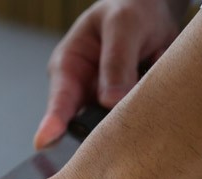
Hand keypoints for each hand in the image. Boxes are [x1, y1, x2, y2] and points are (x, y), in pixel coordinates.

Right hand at [33, 0, 183, 148]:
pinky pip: (138, 120)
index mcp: (68, 68)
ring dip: (133, 118)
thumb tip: (110, 101)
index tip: (44, 142)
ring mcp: (106, 105)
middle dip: (102, 132)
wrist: (155, 13)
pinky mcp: (128, 111)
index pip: (59, 100)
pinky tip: (157, 91)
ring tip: (148, 91)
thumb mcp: (122, 24)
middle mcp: (83, 92)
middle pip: (86, 126)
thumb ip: (117, 60)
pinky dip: (150, 110)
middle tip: (123, 125)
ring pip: (115, 128)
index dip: (52, 123)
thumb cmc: (128, 11)